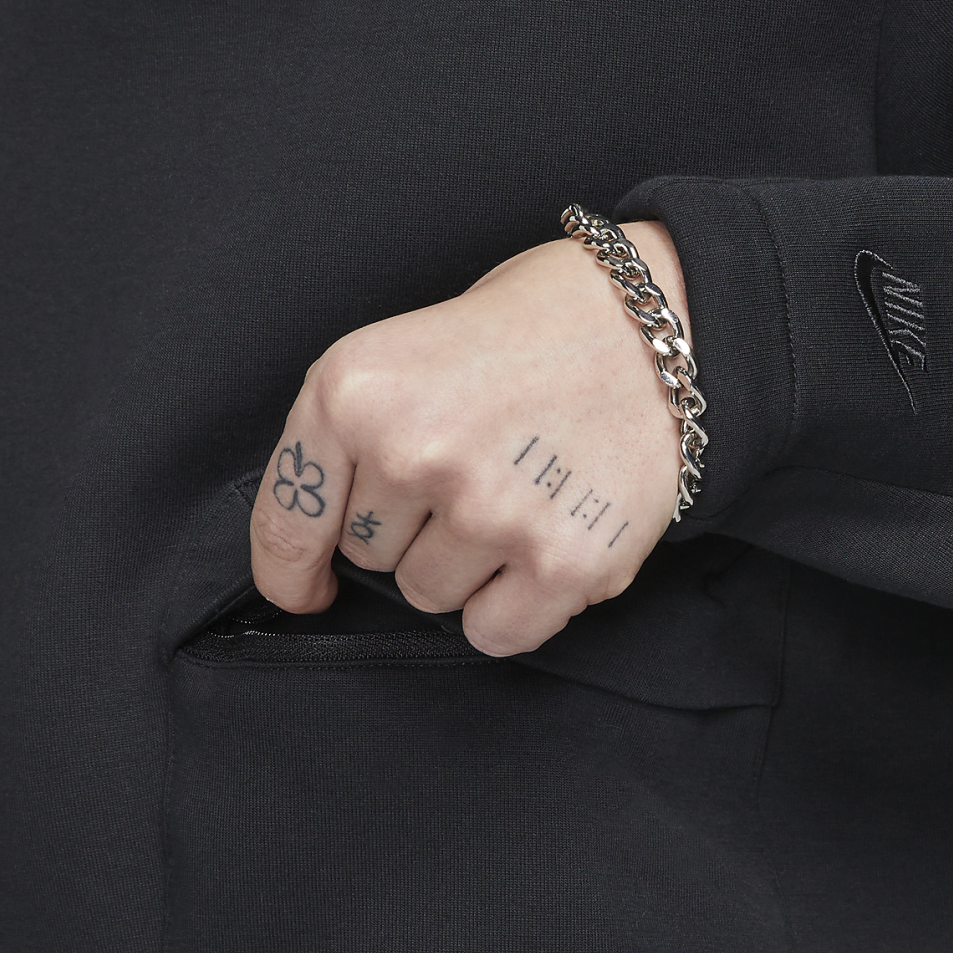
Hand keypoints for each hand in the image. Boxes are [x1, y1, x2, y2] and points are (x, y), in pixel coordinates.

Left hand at [249, 222, 688, 656]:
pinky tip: (543, 546)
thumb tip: (330, 540)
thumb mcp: (410, 344)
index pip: (288, 521)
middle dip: (410, 530)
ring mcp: (490, 512)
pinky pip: (496, 632)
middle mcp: (416, 452)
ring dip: (466, 566)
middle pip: (369, 559)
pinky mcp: (563, 562)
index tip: (303, 588)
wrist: (664, 320)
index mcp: (356, 390)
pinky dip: (513, 606)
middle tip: (477, 470)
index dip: (289, 570)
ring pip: (431, 596)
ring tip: (521, 495)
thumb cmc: (538, 325)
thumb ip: (358, 434)